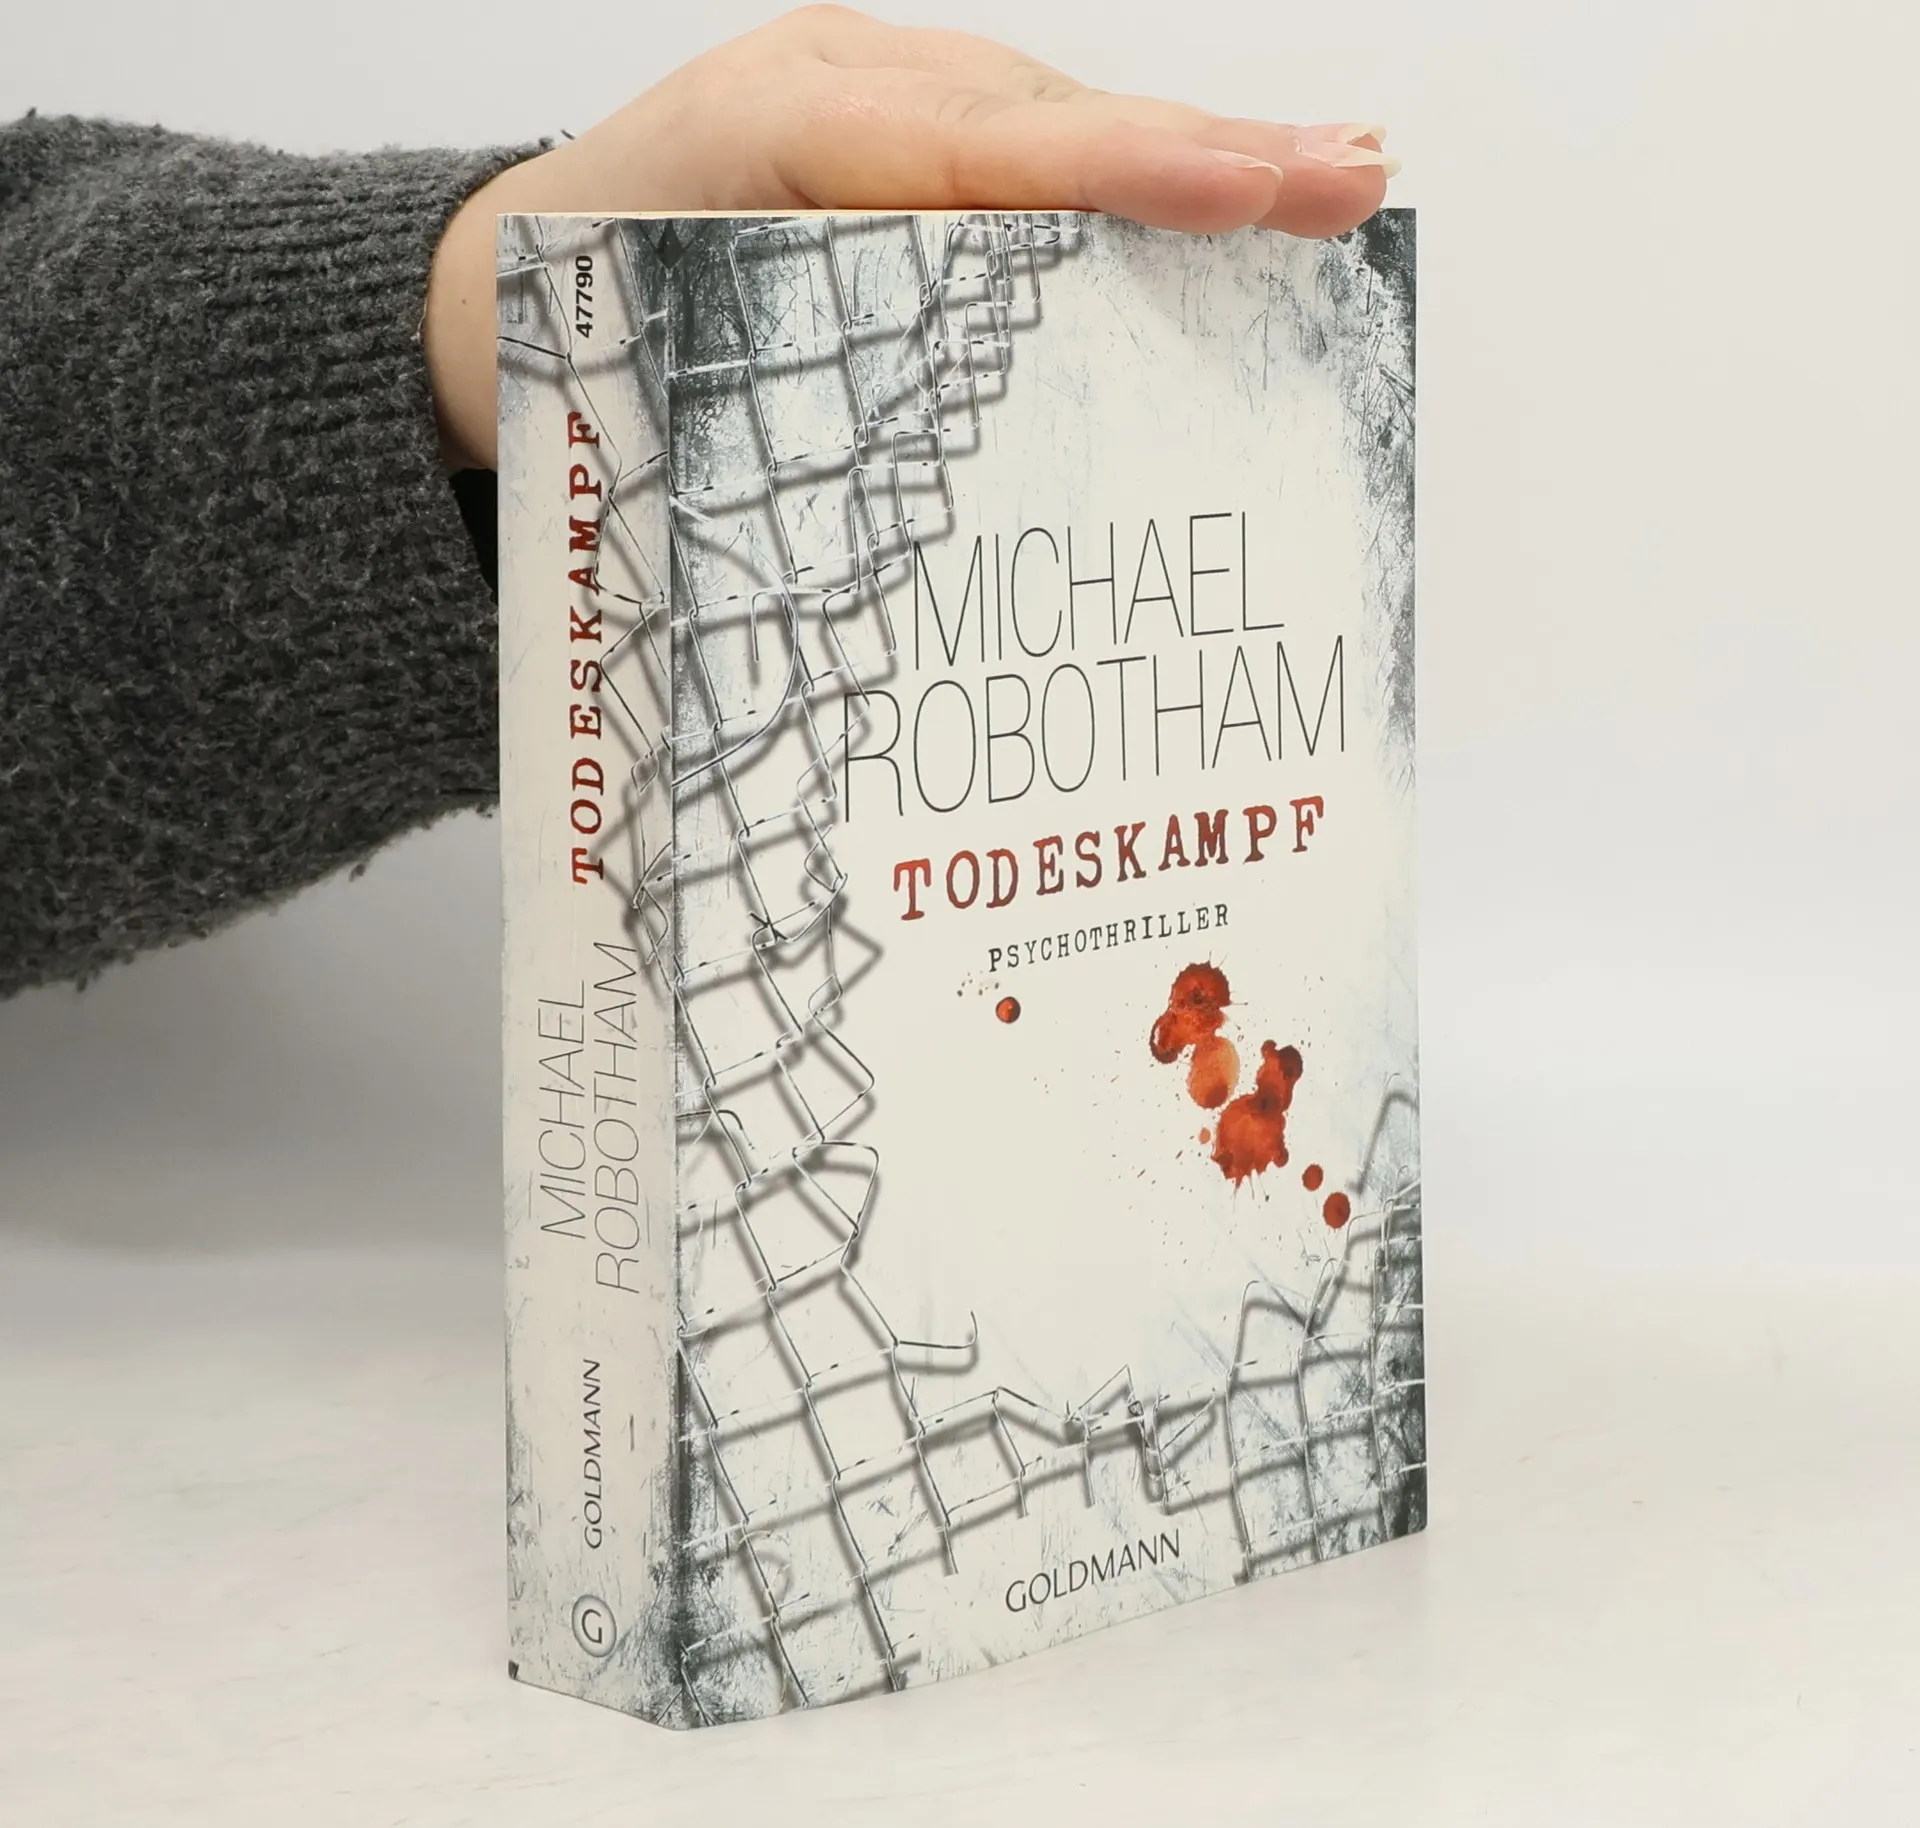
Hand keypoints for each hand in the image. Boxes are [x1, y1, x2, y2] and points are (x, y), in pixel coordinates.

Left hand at [424, 5, 1398, 468]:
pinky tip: (1232, 194)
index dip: (1114, 171)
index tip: (1238, 188)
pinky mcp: (898, 150)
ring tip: (1330, 179)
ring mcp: (877, 110)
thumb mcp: (664, 365)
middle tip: (1349, 176)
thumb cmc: (578, 338)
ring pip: (1057, 132)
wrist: (487, 292)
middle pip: (1050, 119)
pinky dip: (1132, 185)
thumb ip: (804, 382)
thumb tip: (977, 474)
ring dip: (1198, 162)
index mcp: (776, 131)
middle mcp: (844, 96)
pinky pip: (1027, 160)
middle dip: (1208, 151)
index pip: (973, 144)